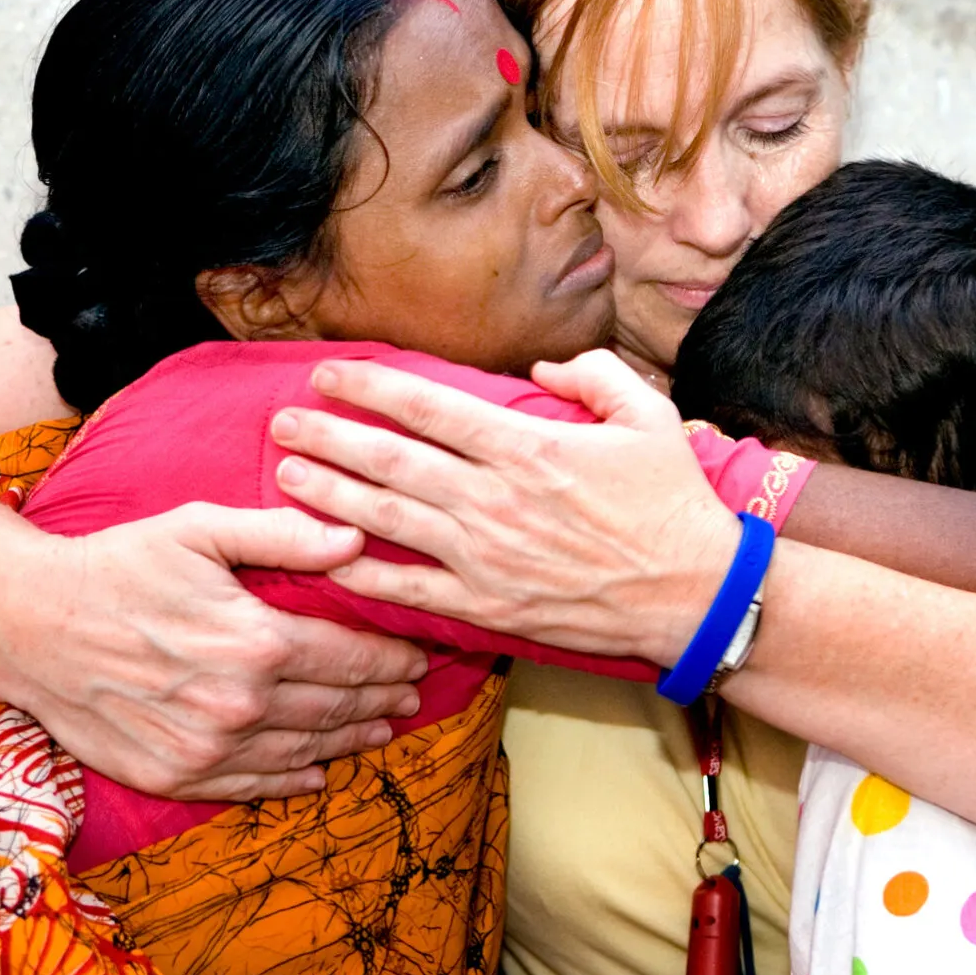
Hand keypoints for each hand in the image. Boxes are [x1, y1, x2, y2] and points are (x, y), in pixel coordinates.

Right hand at [0, 503, 427, 801]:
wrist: (26, 625)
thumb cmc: (117, 565)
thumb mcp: (201, 528)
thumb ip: (284, 535)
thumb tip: (356, 538)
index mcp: (256, 641)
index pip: (352, 657)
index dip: (393, 658)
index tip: (420, 653)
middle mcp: (240, 704)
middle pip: (336, 707)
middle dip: (383, 699)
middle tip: (413, 692)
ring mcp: (207, 749)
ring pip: (304, 752)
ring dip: (351, 741)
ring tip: (383, 729)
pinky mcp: (175, 776)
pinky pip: (251, 787)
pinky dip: (292, 781)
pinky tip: (317, 772)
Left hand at [266, 348, 739, 666]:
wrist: (694, 593)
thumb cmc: (673, 504)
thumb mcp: (648, 417)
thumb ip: (594, 375)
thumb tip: (541, 369)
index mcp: (526, 447)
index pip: (428, 407)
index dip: (370, 386)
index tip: (329, 374)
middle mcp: (494, 499)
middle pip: (390, 461)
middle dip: (328, 438)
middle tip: (282, 423)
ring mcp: (485, 556)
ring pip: (387, 520)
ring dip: (330, 497)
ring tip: (288, 477)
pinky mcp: (487, 605)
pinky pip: (409, 588)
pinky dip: (362, 576)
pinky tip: (326, 560)